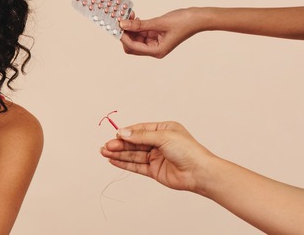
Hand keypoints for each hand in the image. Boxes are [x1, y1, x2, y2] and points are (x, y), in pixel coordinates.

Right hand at [100, 121, 214, 192]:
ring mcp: (156, 157)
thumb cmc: (188, 151)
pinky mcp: (154, 170)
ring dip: (119, 153)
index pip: (140, 129)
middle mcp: (159, 143)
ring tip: (104, 152)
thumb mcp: (163, 137)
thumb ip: (141, 136)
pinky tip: (113, 160)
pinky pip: (136, 165)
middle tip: (106, 146)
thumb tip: (123, 133)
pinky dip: (124, 163)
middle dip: (120, 144)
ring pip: (133, 154)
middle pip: (134, 142)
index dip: (127, 132)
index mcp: (164, 130)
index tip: (115, 135)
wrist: (199, 173)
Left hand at [119, 8, 201, 57]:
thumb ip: (140, 24)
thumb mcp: (159, 22)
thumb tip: (122, 24)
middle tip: (120, 20)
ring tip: (128, 15)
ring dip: (130, 28)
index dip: (123, 36)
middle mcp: (155, 49)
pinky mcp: (156, 35)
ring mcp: (155, 43)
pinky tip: (135, 17)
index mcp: (157, 51)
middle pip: (132, 45)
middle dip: (125, 33)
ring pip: (136, 38)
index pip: (133, 47)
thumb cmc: (184, 22)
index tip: (116, 25)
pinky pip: (142, 32)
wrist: (198, 18)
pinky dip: (137, 25)